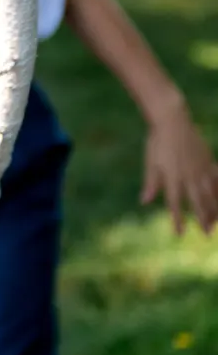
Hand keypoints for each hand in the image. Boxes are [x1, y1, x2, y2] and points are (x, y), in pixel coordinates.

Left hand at [141, 93, 217, 233]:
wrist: (172, 120)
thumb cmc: (157, 142)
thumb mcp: (151, 163)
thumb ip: (151, 184)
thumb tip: (144, 202)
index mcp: (172, 177)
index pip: (175, 204)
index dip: (177, 219)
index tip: (179, 233)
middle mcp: (189, 175)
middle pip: (199, 202)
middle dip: (203, 219)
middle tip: (207, 234)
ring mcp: (200, 168)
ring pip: (211, 193)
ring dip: (214, 209)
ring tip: (215, 221)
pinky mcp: (207, 160)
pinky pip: (216, 179)